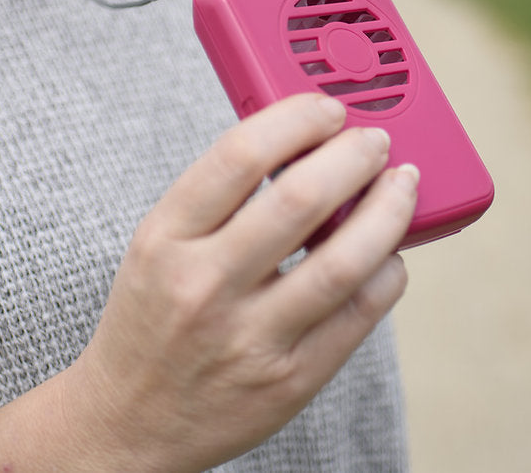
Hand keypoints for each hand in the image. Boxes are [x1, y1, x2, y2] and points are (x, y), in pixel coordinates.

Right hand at [67, 94, 417, 472]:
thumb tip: (297, 148)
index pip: (238, 156)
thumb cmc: (148, 319)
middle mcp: (204, 285)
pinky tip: (389, 251)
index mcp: (164, 238)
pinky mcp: (289, 380)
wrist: (127, 421)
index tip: (325, 109)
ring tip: (403, 183)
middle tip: (375, 140)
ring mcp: (249, 337)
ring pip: (344, 261)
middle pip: (300, 200)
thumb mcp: (157, 244)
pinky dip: (387, 271)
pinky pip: (360, 315)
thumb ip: (216, 199)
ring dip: (388, 210)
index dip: (296, 119)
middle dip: (354, 155)